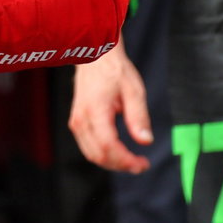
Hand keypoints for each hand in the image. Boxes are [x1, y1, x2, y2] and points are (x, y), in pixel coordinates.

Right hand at [69, 37, 152, 173]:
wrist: (95, 57)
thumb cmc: (115, 71)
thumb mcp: (134, 90)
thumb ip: (139, 117)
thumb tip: (146, 141)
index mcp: (95, 111)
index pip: (108, 146)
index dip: (126, 160)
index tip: (143, 163)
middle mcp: (81, 119)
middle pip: (99, 155)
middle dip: (121, 165)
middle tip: (141, 164)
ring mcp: (76, 121)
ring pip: (92, 154)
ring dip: (112, 163)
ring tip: (132, 160)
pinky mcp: (77, 122)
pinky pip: (88, 147)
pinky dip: (104, 155)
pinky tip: (119, 152)